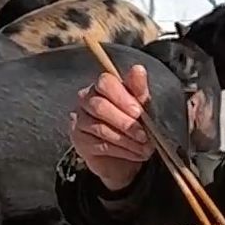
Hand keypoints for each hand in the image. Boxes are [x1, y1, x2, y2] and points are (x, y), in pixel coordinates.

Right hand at [70, 64, 154, 190]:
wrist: (126, 156)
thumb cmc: (134, 125)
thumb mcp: (142, 106)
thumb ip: (139, 89)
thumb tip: (138, 69)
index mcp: (102, 86)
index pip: (105, 83)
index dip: (122, 97)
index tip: (138, 112)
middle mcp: (86, 100)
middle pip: (99, 106)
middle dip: (124, 121)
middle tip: (144, 134)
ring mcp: (79, 121)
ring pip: (100, 127)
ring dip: (126, 139)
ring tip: (144, 146)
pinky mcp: (79, 141)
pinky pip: (99, 145)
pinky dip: (121, 150)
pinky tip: (135, 153)